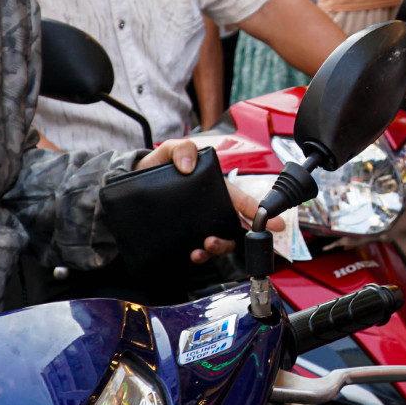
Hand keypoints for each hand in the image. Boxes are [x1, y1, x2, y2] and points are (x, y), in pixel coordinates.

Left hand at [136, 139, 280, 261]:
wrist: (131, 184)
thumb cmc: (156, 166)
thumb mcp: (169, 150)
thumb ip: (182, 149)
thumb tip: (189, 166)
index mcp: (214, 187)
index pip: (241, 200)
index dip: (259, 211)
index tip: (274, 223)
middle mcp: (211, 209)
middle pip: (235, 226)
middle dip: (236, 237)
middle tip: (216, 240)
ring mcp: (199, 224)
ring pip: (221, 241)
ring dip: (218, 248)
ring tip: (203, 248)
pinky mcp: (186, 237)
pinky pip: (201, 250)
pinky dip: (201, 255)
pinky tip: (192, 254)